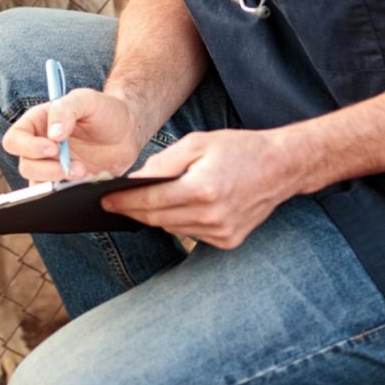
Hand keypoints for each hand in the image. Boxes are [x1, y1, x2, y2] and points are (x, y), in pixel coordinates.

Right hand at [2, 88, 141, 181]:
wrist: (128, 131)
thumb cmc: (105, 110)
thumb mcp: (87, 99)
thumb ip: (67, 109)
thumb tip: (53, 134)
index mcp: (38, 123)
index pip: (15, 139)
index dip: (28, 147)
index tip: (53, 148)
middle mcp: (40, 145)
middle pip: (25, 165)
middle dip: (48, 169)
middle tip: (74, 165)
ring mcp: (52, 166)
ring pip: (38, 183)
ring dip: (59, 181)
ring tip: (84, 172)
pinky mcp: (66, 181)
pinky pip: (55, 194)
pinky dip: (68, 191)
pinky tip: (87, 179)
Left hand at [101, 128, 304, 248]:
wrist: (281, 167)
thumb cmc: (238, 149)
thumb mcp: (197, 143)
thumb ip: (164, 163)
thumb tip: (135, 180)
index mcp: (201, 189)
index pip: (149, 202)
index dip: (122, 201)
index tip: (103, 200)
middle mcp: (211, 216)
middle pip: (156, 219)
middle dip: (132, 211)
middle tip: (111, 203)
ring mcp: (221, 232)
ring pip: (171, 228)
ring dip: (155, 217)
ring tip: (138, 204)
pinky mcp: (229, 241)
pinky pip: (190, 234)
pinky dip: (179, 221)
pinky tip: (178, 207)